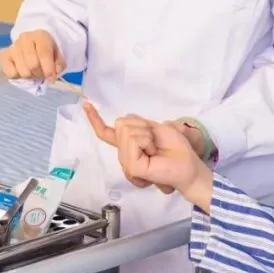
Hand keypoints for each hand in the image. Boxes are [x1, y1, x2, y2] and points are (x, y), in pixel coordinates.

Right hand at [1, 30, 64, 81]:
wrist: (32, 42)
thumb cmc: (47, 49)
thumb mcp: (57, 54)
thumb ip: (59, 64)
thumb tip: (53, 76)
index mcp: (40, 36)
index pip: (44, 54)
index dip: (48, 69)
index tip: (52, 78)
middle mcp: (24, 39)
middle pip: (32, 65)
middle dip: (40, 74)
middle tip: (42, 74)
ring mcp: (13, 47)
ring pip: (23, 71)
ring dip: (30, 76)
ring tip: (33, 72)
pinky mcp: (4, 55)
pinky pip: (11, 73)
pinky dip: (18, 76)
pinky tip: (22, 70)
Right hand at [83, 103, 208, 199]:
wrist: (188, 165)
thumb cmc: (176, 148)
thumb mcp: (156, 128)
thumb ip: (137, 125)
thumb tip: (122, 121)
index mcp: (128, 144)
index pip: (106, 132)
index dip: (95, 118)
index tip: (86, 104)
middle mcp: (124, 154)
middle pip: (121, 124)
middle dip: (141, 125)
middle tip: (155, 142)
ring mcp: (127, 162)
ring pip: (127, 132)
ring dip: (146, 135)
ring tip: (155, 150)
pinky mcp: (132, 168)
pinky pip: (132, 142)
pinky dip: (145, 141)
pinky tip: (151, 153)